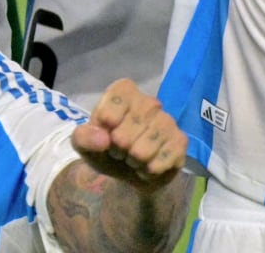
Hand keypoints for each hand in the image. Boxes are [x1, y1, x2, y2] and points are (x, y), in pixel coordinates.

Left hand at [72, 79, 187, 190]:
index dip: (104, 127)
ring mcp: (167, 121)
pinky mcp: (180, 141)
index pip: (111, 109)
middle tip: (119, 150)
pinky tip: (147, 166)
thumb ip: (84, 138)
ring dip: (133, 161)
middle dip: (118, 149)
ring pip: (143, 150)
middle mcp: (149, 102)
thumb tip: (102, 139)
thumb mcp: (85, 144)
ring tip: (133, 158)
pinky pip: (160, 161)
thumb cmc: (106, 150)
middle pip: (125, 133)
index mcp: (124, 91)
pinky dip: (148, 170)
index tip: (105, 133)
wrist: (132, 172)